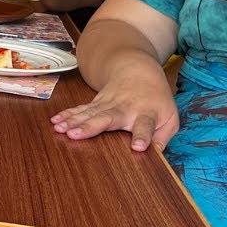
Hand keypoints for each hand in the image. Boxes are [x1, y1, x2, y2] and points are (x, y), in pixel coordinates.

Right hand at [50, 77, 179, 151]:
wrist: (138, 70)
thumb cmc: (156, 100)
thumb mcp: (170, 118)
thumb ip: (163, 137)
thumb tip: (157, 156)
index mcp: (147, 113)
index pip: (145, 125)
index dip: (142, 136)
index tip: (138, 147)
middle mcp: (125, 108)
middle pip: (108, 118)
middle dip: (91, 127)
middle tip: (75, 135)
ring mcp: (108, 103)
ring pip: (90, 113)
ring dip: (73, 121)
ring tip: (60, 129)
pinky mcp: (96, 102)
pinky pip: (80, 109)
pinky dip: (67, 114)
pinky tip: (56, 121)